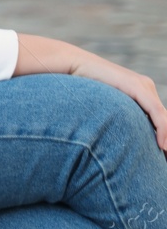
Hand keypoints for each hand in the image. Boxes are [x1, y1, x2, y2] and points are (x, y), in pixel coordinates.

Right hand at [19, 34, 166, 151]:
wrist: (71, 65)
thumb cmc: (80, 87)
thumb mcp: (105, 106)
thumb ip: (116, 119)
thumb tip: (115, 142)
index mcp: (141, 93)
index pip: (159, 120)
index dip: (163, 137)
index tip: (162, 157)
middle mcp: (146, 88)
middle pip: (164, 120)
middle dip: (166, 140)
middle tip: (165, 163)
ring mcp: (143, 86)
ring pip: (164, 118)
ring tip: (165, 158)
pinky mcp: (137, 86)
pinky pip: (157, 113)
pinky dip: (162, 130)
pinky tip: (162, 145)